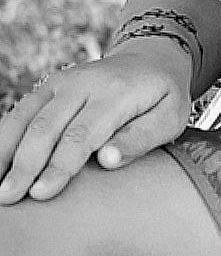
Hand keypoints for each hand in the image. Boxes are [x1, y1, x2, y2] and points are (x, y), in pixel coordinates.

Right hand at [0, 46, 191, 203]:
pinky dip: (4, 136)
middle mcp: (84, 83)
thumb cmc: (162, 97)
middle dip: (25, 165)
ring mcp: (63, 82)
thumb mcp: (170, 117)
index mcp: (117, 92)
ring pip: (26, 116)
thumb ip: (141, 138)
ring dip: (6, 151)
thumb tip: (107, 160)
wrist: (151, 58)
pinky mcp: (49, 86)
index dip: (60, 165)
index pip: (83, 134)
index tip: (41, 193)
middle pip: (47, 126)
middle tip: (8, 197)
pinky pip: (21, 111)